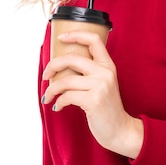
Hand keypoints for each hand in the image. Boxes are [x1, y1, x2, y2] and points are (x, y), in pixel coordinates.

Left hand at [41, 30, 143, 158]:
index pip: (94, 40)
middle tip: (45, 75)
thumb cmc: (106, 107)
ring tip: (48, 97)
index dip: (76, 35)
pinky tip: (58, 106)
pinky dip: (58, 101)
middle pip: (71, 58)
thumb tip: (60, 67)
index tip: (61, 38)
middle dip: (52, 65)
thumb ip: (89, 72)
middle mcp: (105, 72)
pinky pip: (67, 96)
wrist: (120, 130)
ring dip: (51, 89)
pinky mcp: (93, 100)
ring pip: (65, 80)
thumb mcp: (103, 84)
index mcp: (107, 65)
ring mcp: (100, 86)